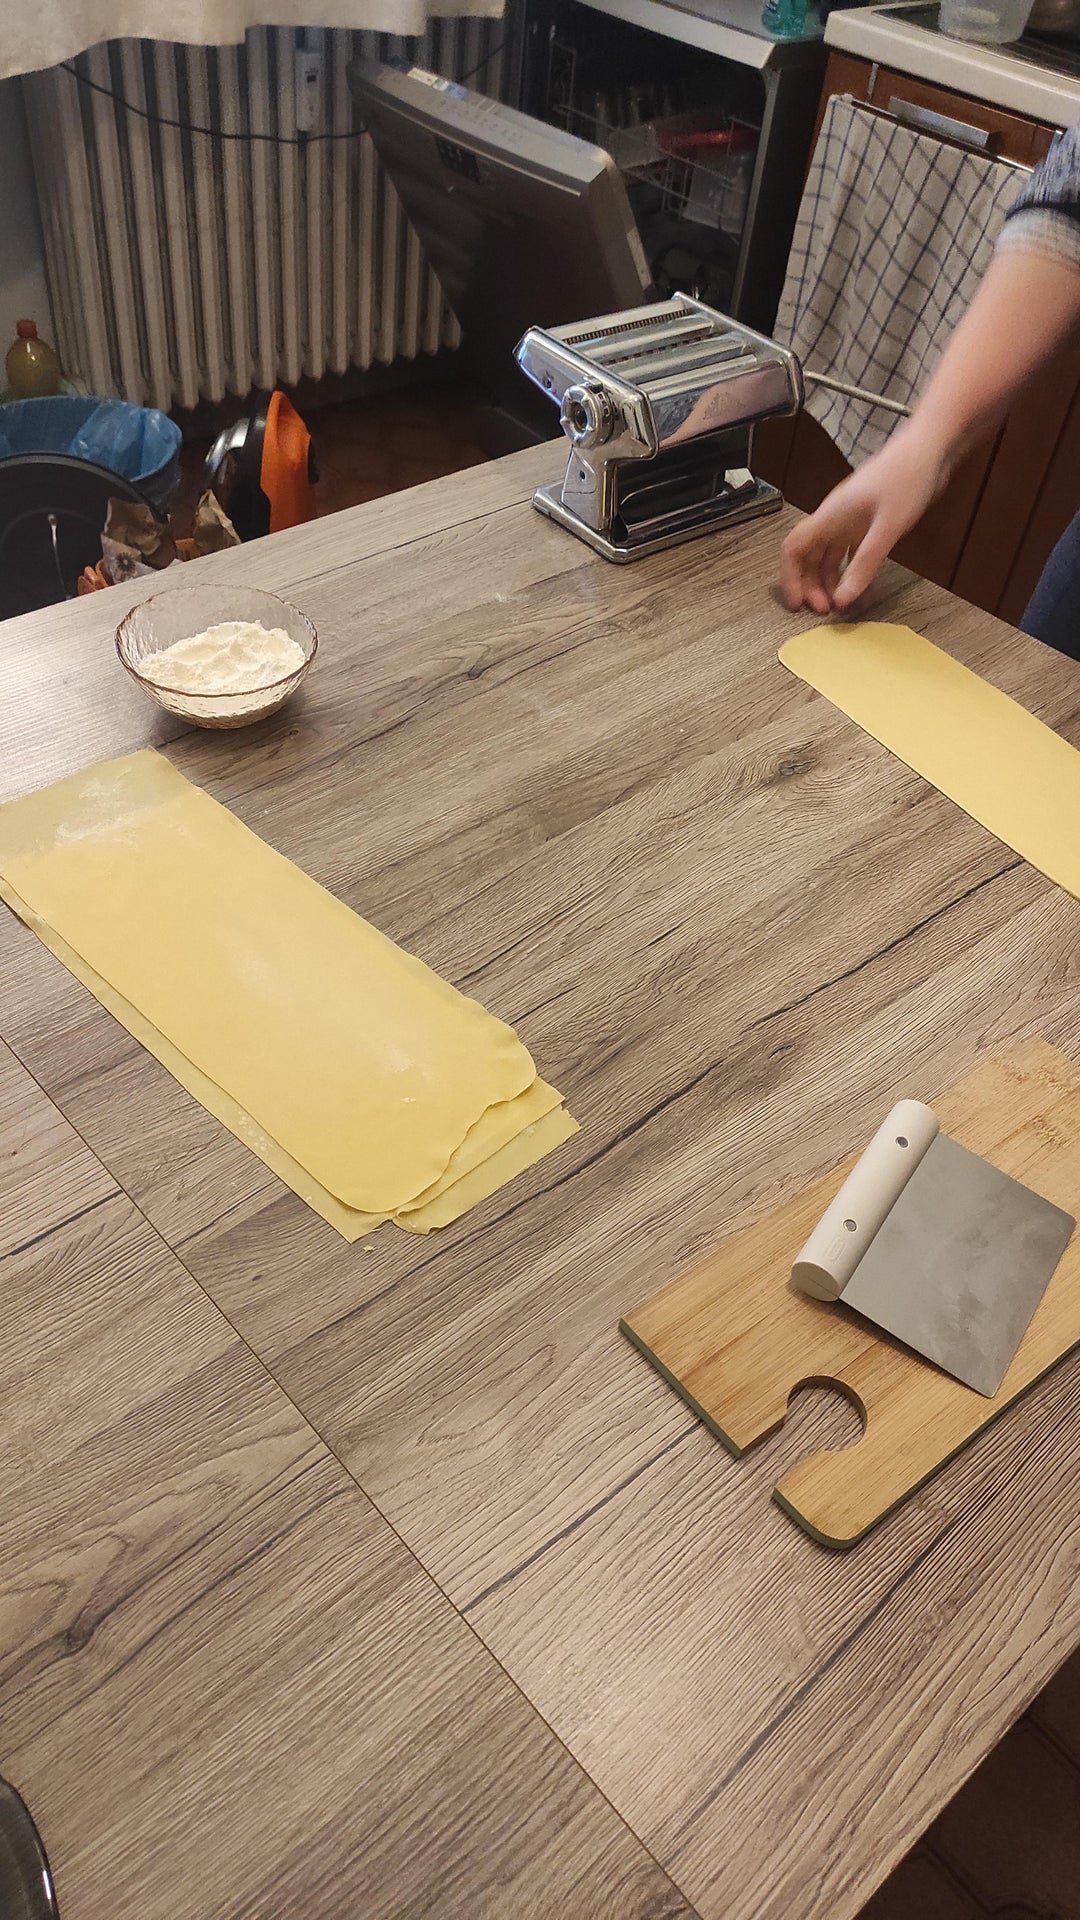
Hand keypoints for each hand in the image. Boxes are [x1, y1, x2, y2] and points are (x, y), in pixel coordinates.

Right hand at [778, 426, 948, 614]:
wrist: (929, 449)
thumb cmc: (907, 479)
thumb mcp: (887, 528)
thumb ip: (864, 565)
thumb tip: (842, 600)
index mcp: (830, 516)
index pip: (793, 549)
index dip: (789, 578)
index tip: (798, 604)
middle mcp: (834, 519)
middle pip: (808, 557)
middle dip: (811, 586)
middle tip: (826, 610)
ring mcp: (850, 520)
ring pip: (828, 557)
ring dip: (830, 582)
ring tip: (843, 604)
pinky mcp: (867, 521)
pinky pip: (850, 552)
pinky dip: (852, 571)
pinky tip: (863, 589)